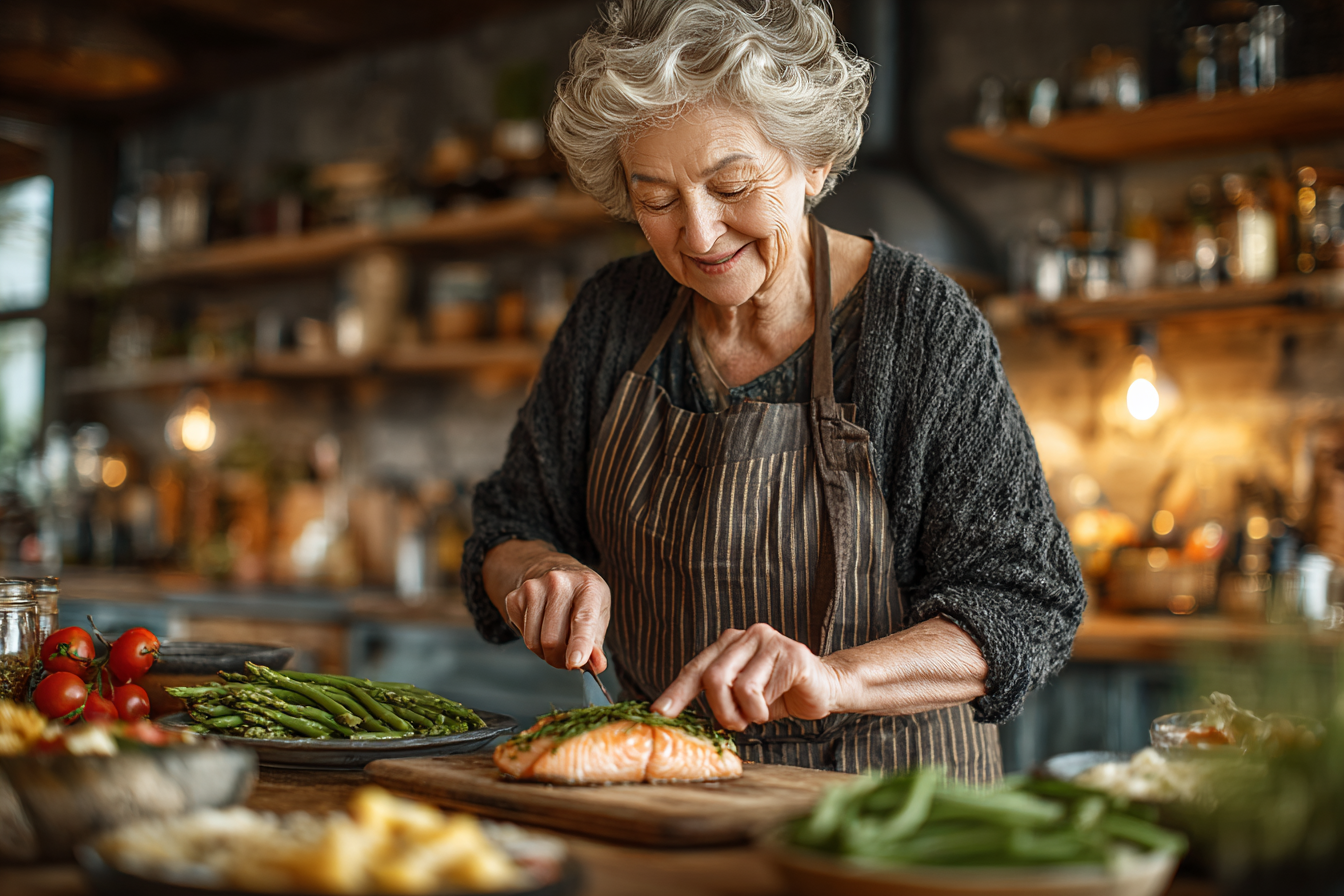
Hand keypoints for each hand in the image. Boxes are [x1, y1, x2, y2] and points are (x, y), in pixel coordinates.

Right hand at [502, 558, 610, 672]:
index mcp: (587, 586)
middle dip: (560, 659)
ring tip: (556, 642)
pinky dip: (533, 642)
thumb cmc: (582, 598)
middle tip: (567, 659)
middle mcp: (558, 582)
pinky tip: (542, 628)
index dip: (580, 644)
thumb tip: (596, 665)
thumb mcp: (599, 614)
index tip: (575, 662)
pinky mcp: (514, 597)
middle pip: (552, 640)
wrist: (556, 572)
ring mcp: (533, 588)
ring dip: (545, 654)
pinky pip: (521, 635)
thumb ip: (597, 644)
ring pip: (534, 642)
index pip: (583, 620)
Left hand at [651, 624, 845, 730]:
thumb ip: (718, 696)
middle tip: (734, 724)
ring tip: (756, 715)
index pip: (695, 668)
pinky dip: (761, 710)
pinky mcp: (790, 654)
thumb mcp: (740, 696)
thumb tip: (681, 717)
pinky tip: (774, 704)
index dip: (676, 692)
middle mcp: (747, 635)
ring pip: (735, 686)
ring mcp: (770, 641)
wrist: (825, 688)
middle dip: (720, 710)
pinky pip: (759, 691)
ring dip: (744, 713)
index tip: (659, 713)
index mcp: (730, 642)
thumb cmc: (779, 693)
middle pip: (712, 677)